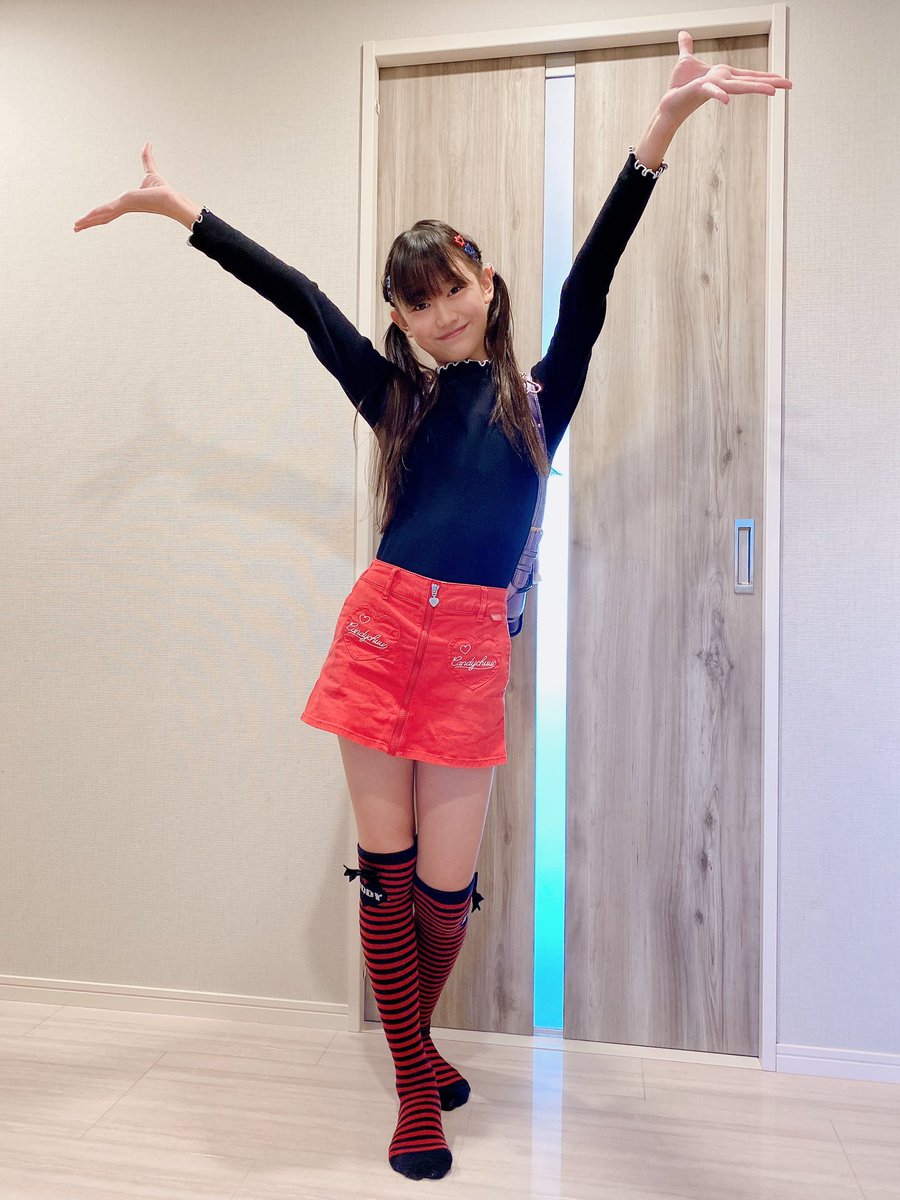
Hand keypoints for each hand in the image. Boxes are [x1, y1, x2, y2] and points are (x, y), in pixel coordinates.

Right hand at [73, 142, 182, 230]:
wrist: (171, 199)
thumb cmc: (164, 190)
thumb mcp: (150, 171)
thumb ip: (146, 158)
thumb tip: (148, 143)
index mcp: (126, 202)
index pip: (109, 209)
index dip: (98, 213)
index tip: (90, 217)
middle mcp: (123, 207)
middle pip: (103, 215)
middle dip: (89, 221)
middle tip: (77, 227)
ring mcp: (123, 207)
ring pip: (102, 215)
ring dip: (88, 221)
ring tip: (76, 227)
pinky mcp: (124, 205)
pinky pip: (106, 211)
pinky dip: (95, 215)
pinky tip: (85, 221)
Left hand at [659, 30, 791, 125]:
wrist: (667, 103)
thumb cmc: (678, 86)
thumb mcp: (685, 61)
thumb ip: (687, 47)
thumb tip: (683, 33)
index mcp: (723, 74)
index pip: (748, 74)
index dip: (765, 75)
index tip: (781, 79)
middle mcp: (723, 80)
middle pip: (750, 80)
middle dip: (771, 82)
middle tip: (790, 85)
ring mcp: (714, 86)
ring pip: (739, 86)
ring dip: (756, 88)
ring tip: (774, 92)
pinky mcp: (701, 90)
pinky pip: (712, 92)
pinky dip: (720, 95)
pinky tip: (726, 100)